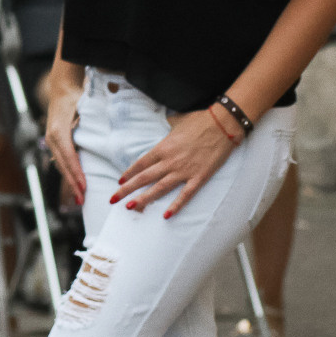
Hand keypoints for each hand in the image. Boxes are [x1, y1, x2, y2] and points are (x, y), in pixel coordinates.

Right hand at [44, 80, 84, 203]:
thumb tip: (105, 140)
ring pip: (61, 165)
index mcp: (59, 131)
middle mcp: (52, 137)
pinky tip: (74, 182)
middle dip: (73, 183)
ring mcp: (51, 139)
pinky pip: (61, 160)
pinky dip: (68, 172)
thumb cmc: (77, 98)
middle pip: (63, 165)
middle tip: (82, 200)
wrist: (62, 88)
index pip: (69, 157)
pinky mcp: (55, 141)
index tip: (84, 187)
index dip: (76, 173)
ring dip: (70, 181)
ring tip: (79, 196)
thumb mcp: (84, 110)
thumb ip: (90, 125)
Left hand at [113, 107, 239, 216]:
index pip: (140, 164)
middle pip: (144, 177)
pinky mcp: (199, 177)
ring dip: (144, 198)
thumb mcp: (175, 124)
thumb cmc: (198, 121)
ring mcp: (184, 170)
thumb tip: (165, 130)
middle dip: (127, 189)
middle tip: (113, 199)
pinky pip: (185, 194)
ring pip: (159, 188)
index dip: (129, 173)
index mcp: (162, 148)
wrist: (221, 124)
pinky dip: (176, 205)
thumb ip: (168, 133)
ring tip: (131, 207)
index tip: (119, 181)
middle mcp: (169, 161)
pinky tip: (167, 215)